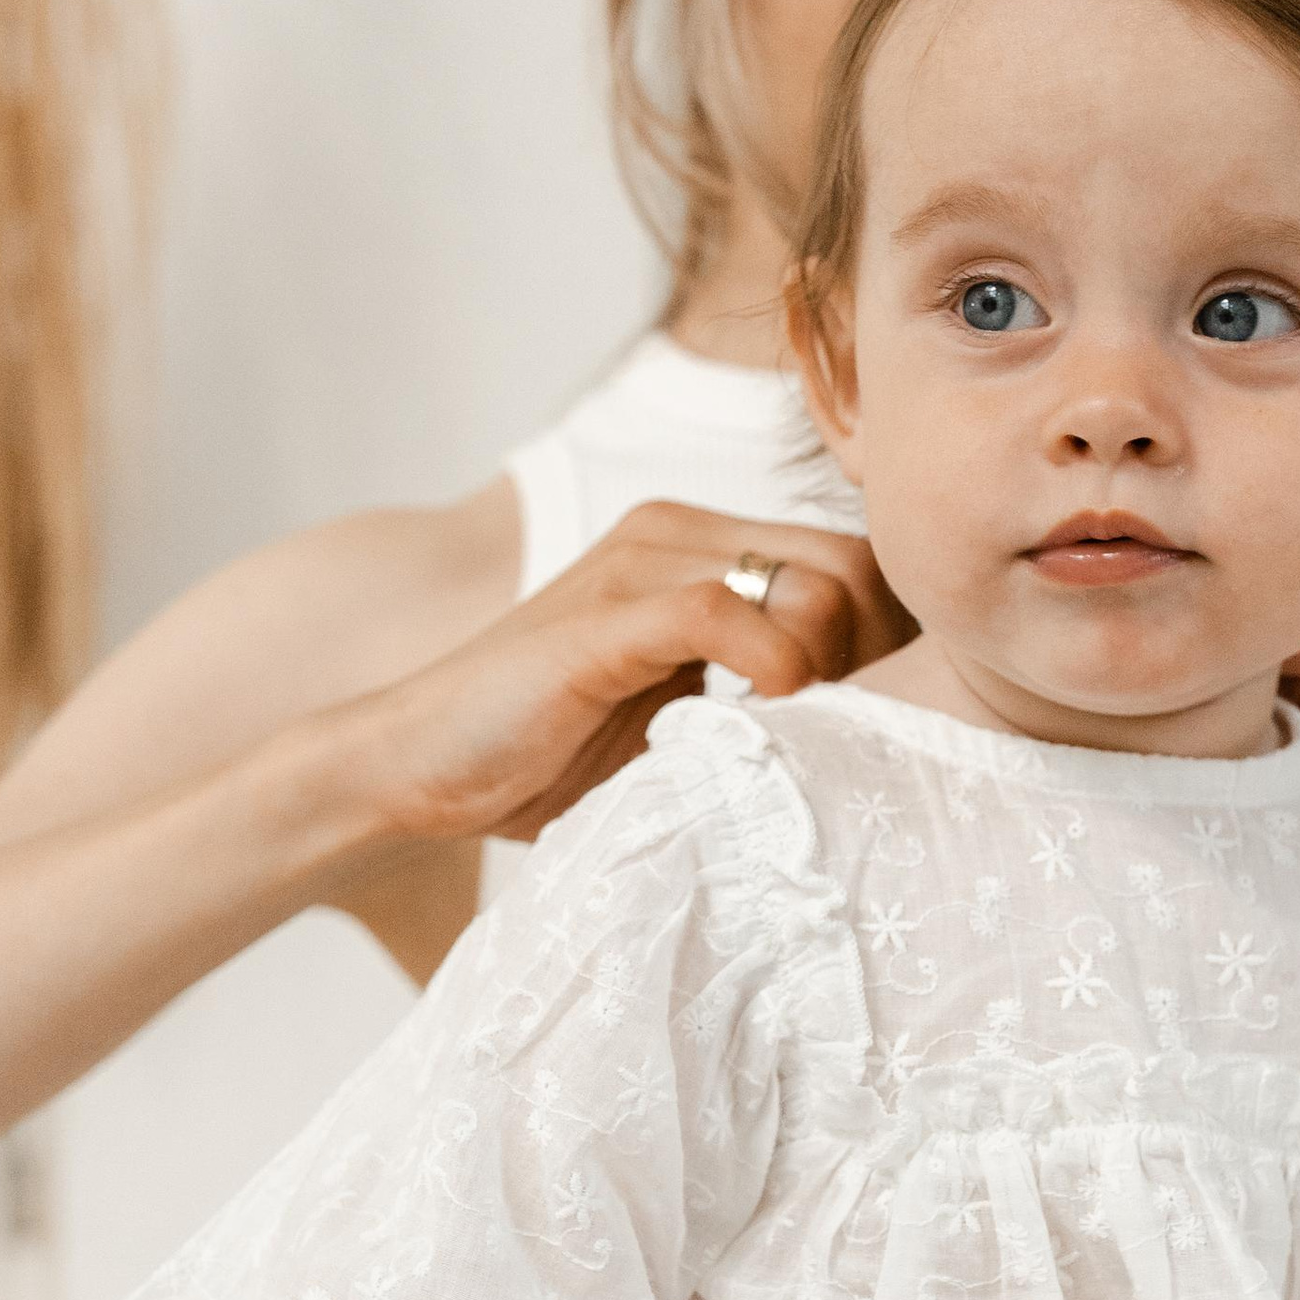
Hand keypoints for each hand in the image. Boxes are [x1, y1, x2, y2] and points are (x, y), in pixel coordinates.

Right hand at [318, 503, 911, 861]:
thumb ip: (757, 695)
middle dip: (871, 653)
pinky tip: (760, 716)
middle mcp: (672, 533)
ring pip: (805, 580)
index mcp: (695, 546)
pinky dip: (769, 663)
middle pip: (849, 562)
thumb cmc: (544, 756)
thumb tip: (873, 727)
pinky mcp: (606, 615)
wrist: (414, 767)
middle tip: (842, 731)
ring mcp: (637, 566)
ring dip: (825, 667)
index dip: (885, 638)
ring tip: (790, 734)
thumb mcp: (677, 716)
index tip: (872, 716)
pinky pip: (727, 611)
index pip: (849, 558)